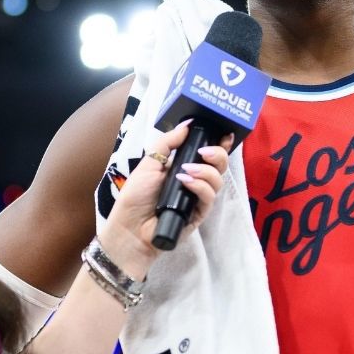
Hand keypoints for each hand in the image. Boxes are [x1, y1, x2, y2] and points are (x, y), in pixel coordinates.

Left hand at [98, 120, 232, 278]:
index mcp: (183, 167)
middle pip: (218, 166)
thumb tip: (187, 125)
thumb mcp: (149, 163)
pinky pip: (208, 198)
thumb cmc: (135, 196)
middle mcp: (194, 182)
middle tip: (204, 151)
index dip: (219, 144)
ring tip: (187, 169)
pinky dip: (200, 187)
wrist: (129, 228)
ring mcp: (197, 198)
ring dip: (205, 171)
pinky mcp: (198, 214)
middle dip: (217, 154)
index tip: (225, 134)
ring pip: (217, 181)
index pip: (207, 155)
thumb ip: (167, 143)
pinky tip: (186, 182)